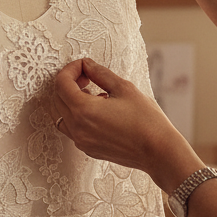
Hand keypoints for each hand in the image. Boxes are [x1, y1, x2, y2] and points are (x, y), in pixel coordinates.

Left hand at [52, 58, 202, 192]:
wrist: (159, 152)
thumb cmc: (146, 120)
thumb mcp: (124, 89)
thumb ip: (100, 73)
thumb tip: (87, 64)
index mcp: (82, 110)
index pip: (61, 84)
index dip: (70, 69)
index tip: (83, 65)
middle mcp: (76, 128)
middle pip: (57, 99)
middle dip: (68, 83)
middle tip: (87, 76)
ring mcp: (80, 141)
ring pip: (61, 115)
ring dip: (70, 100)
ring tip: (92, 94)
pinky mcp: (88, 149)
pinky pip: (72, 129)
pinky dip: (76, 116)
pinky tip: (98, 111)